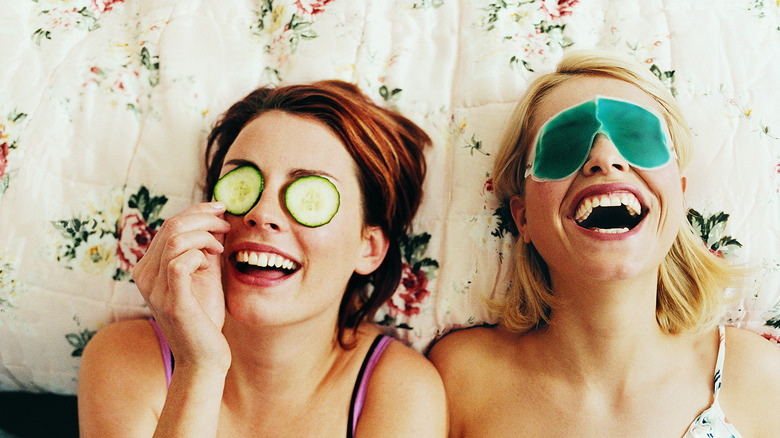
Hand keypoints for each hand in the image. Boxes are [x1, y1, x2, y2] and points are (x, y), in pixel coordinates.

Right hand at [133, 202, 231, 371]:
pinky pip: (180, 261)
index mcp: (148, 267)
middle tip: (226, 223)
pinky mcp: (171, 300)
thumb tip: (214, 218)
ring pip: (176, 239)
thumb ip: (203, 249)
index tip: (220, 208)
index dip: (196, 210)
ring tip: (220, 247)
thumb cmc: (205, 316)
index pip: (169, 225)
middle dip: (204, 217)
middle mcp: (144, 276)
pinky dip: (200, 254)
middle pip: (171, 226)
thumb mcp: (204, 274)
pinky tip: (212, 261)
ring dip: (205, 235)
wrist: (204, 356)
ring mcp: (154, 289)